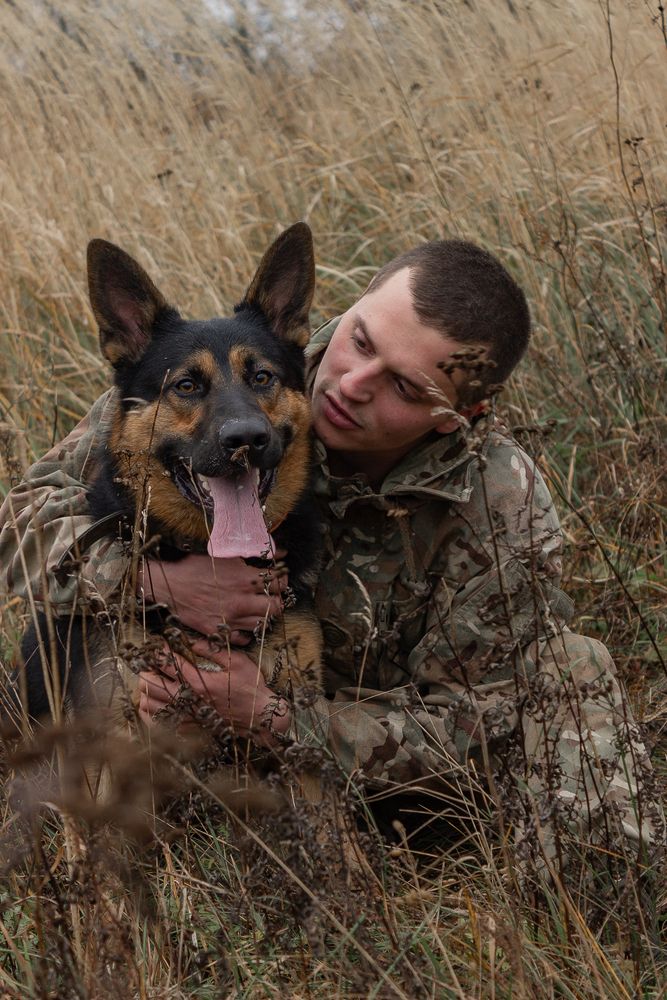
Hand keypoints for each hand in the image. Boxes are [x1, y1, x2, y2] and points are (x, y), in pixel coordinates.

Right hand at [137, 552, 287, 642]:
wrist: (168, 585)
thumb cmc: (195, 567)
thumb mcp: (226, 555)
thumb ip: (256, 555)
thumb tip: (281, 553)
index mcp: (245, 579)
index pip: (279, 584)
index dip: (283, 581)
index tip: (279, 580)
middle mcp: (241, 601)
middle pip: (276, 607)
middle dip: (278, 601)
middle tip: (271, 596)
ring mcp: (230, 619)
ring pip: (262, 624)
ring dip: (264, 616)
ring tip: (258, 609)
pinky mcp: (219, 632)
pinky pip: (243, 638)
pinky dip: (247, 632)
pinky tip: (243, 623)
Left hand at [138, 639, 291, 745]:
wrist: (260, 717)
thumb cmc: (251, 687)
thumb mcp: (237, 661)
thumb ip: (213, 650)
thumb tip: (193, 641)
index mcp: (199, 682)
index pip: (168, 664)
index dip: (160, 652)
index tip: (159, 645)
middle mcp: (188, 700)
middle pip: (150, 684)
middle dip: (146, 670)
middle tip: (150, 663)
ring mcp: (186, 716)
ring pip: (149, 704)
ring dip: (145, 690)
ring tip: (151, 681)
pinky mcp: (187, 728)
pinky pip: (157, 723)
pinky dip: (149, 713)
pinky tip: (153, 703)